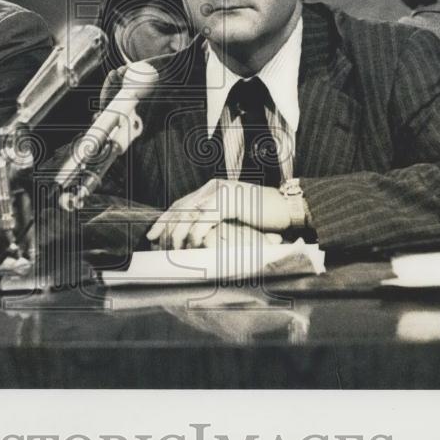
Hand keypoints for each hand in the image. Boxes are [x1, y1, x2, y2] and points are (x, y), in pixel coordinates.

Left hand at [145, 179, 291, 249]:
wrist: (288, 208)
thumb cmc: (263, 216)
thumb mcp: (234, 215)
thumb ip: (216, 218)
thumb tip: (196, 236)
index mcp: (212, 189)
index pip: (181, 203)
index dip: (164, 219)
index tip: (151, 236)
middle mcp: (214, 188)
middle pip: (181, 208)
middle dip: (166, 229)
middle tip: (158, 247)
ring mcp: (222, 192)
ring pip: (190, 214)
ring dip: (179, 234)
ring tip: (174, 251)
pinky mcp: (231, 201)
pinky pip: (206, 219)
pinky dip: (197, 233)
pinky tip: (194, 246)